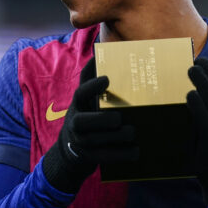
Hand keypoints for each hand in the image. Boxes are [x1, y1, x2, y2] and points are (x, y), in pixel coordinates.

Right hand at [42, 57, 135, 192]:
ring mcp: (82, 142)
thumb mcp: (85, 98)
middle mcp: (75, 124)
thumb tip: (99, 49)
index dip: (91, 87)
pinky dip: (123, 155)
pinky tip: (137, 150)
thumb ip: (91, 78)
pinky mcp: (91, 158)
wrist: (71, 149)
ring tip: (132, 131)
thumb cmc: (86, 115)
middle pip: (85, 122)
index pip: (80, 93)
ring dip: (117, 137)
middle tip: (120, 118)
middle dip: (104, 120)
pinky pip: (107, 158)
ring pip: (97, 141)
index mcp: (78, 105)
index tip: (107, 79)